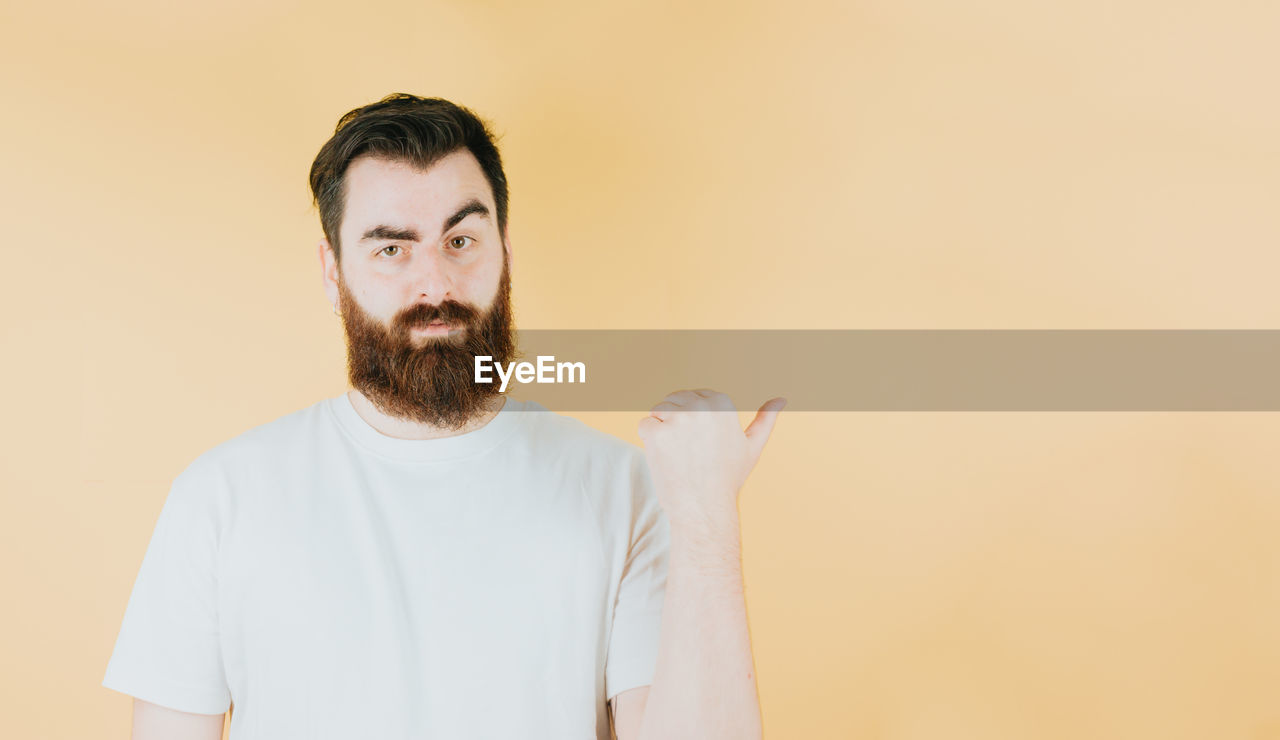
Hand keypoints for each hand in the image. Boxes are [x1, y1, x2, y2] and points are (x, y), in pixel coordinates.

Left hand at [636, 389, 786, 526]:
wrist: (704, 509)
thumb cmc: (727, 479)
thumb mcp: (751, 446)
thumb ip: (766, 419)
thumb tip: (782, 398)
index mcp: (722, 403)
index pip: (694, 397)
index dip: (693, 421)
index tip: (702, 443)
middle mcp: (700, 406)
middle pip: (674, 400)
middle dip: (676, 421)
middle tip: (689, 451)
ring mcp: (678, 418)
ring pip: (658, 410)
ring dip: (662, 429)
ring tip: (679, 454)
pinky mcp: (658, 432)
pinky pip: (645, 426)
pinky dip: (650, 442)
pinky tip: (666, 459)